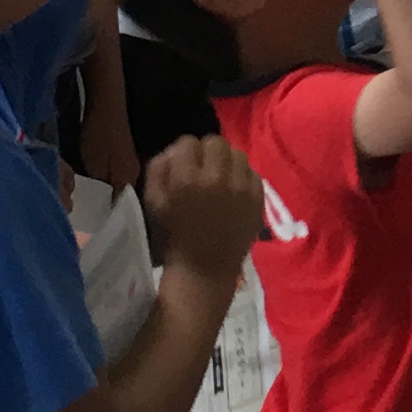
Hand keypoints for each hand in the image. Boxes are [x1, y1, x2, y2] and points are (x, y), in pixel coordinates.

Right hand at [142, 134, 264, 291]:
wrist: (204, 269)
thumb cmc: (173, 236)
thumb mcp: (152, 202)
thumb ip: (158, 168)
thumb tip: (174, 150)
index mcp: (186, 179)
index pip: (188, 142)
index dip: (184, 154)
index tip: (183, 167)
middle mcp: (216, 178)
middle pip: (216, 142)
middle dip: (206, 153)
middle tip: (203, 169)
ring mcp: (241, 188)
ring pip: (237, 154)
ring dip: (226, 163)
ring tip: (220, 179)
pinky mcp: (258, 198)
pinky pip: (252, 172)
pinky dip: (242, 178)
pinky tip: (233, 192)